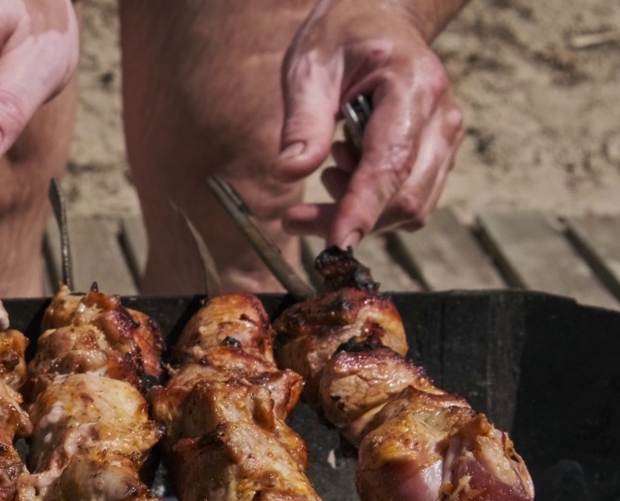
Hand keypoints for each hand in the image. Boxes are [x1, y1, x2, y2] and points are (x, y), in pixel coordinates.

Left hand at [273, 0, 464, 247]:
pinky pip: (410, 198)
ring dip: (360, 209)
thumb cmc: (342, 38)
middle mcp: (442, 117)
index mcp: (413, 87)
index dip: (364, 209)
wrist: (379, 19)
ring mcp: (447, 137)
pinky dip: (372, 200)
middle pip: (406, 197)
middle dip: (349, 219)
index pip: (391, 163)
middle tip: (295, 217)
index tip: (338, 242)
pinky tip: (346, 168)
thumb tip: (289, 172)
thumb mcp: (310, 68)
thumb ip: (303, 121)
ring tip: (329, 165)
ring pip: (411, 206)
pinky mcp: (439, 153)